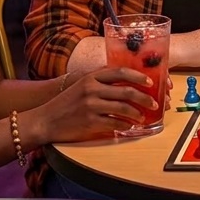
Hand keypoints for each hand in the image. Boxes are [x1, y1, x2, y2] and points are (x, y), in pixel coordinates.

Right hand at [24, 67, 158, 144]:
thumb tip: (127, 83)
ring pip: (123, 108)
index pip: (120, 72)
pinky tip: (129, 127)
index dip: (138, 76)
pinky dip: (125, 125)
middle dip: (145, 98)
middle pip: (126, 91)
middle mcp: (92, 89)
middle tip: (155, 103)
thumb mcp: (82, 85)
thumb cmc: (66, 103)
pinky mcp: (90, 122)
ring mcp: (91, 106)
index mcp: (91, 77)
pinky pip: (115, 123)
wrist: (45, 120)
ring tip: (143, 117)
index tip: (150, 82)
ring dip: (137, 113)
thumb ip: (101, 81)